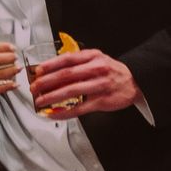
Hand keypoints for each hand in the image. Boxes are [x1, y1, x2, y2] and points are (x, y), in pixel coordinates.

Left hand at [27, 46, 141, 118]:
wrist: (135, 81)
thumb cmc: (112, 71)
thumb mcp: (97, 59)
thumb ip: (78, 63)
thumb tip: (54, 70)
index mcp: (92, 57)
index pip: (67, 59)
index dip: (50, 65)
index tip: (38, 71)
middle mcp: (96, 69)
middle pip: (66, 75)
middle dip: (47, 81)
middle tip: (34, 87)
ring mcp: (99, 85)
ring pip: (71, 91)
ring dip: (52, 97)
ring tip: (41, 101)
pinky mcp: (101, 101)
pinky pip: (79, 108)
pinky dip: (65, 112)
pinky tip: (55, 113)